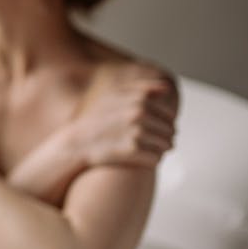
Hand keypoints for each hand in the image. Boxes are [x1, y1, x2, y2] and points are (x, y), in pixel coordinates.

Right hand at [63, 72, 177, 169]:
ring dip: (161, 150)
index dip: (166, 123)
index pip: (169, 113)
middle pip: (170, 130)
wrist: (77, 143)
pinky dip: (152, 160)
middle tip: (153, 142)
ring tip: (147, 150)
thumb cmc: (98, 121)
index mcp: (137, 99)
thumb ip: (141, 90)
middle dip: (166, 137)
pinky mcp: (132, 150)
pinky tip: (141, 159)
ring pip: (167, 145)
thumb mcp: (115, 97)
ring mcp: (136, 131)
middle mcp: (138, 113)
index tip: (158, 127)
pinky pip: (157, 158)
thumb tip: (167, 88)